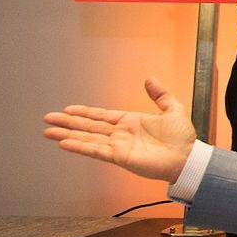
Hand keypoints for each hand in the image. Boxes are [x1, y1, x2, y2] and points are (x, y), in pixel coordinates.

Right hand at [44, 77, 199, 181]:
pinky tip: (65, 143)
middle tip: (48, 118)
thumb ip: (160, 95)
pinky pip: (96, 151)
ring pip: (87, 138)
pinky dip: (80, 147)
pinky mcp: (119, 157)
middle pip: (88, 126)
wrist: (188, 158)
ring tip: (48, 132)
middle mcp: (120, 134)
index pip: (101, 116)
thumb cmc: (182, 139)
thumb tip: (149, 79)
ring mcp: (118, 146)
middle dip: (68, 122)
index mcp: (130, 122)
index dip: (84, 112)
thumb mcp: (173, 110)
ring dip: (67, 134)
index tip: (68, 109)